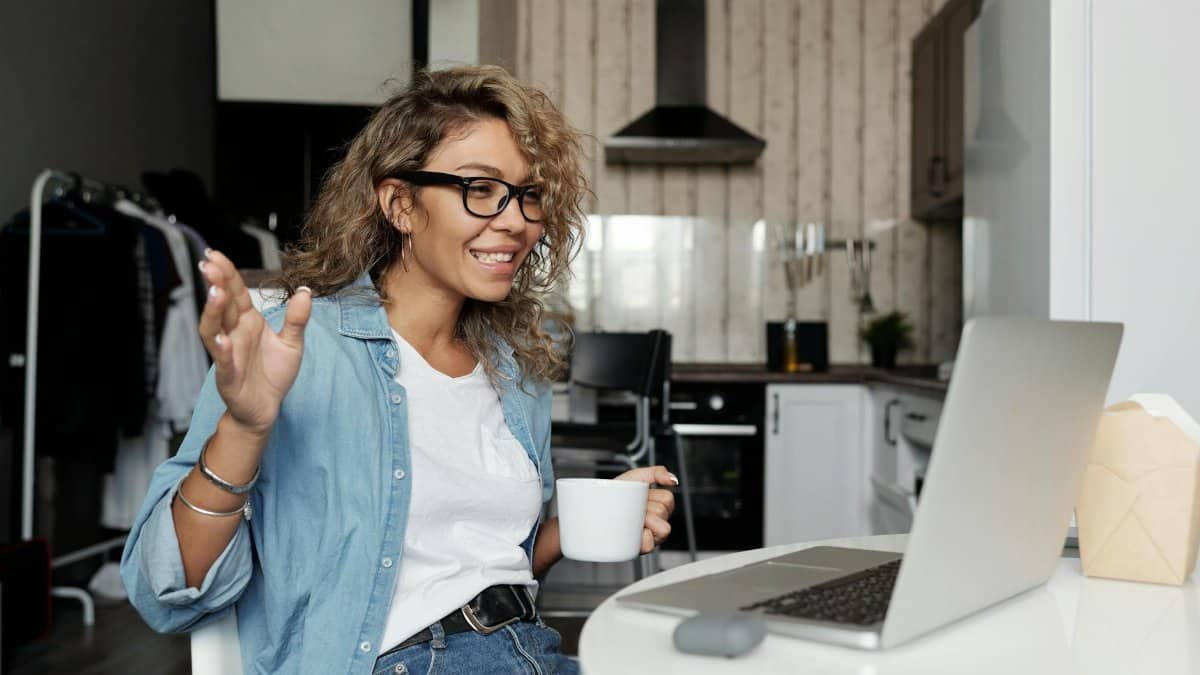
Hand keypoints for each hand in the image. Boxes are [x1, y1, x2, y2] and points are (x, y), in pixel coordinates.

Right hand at [197, 250, 311, 436]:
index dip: (227, 274)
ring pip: (214, 330)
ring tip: (215, 293)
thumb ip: (297, 319)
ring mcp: (228, 354)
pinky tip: (221, 339)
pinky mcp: (229, 376)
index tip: (216, 254)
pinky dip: (221, 350)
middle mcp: (234, 334)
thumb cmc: (273, 374)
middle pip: (222, 305)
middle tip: (210, 264)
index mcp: (247, 322)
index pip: (235, 293)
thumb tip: (306, 292)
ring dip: (213, 312)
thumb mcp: (292, 344)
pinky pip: (223, 362)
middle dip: (216, 284)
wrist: (267, 408)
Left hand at [616, 465, 678, 553]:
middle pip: (664, 512)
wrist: (595, 506)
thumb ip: (657, 472)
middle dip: (647, 508)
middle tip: (633, 508)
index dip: (653, 496)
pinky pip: (650, 545)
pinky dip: (642, 538)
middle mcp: (657, 522)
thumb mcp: (636, 477)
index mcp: (658, 506)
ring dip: (645, 521)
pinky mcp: (640, 548)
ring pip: (663, 529)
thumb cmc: (615, 493)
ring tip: (631, 518)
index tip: (639, 496)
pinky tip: (632, 531)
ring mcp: (650, 536)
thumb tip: (674, 480)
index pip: (667, 499)